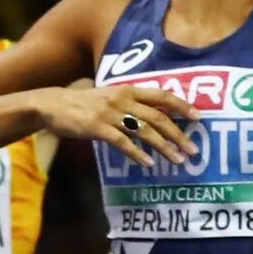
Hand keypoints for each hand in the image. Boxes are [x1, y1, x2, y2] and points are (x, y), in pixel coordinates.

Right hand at [32, 82, 197, 168]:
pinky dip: (137, 154)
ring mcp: (111, 114)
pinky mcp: (98, 128)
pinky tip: (148, 164)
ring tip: (177, 160)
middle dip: (178, 134)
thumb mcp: (110, 96)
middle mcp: (123, 99)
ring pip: (145, 131)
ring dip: (164, 147)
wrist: (54, 104)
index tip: (198, 118)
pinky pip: (123, 142)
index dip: (182, 106)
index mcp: (128, 89)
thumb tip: (154, 115)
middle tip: (193, 150)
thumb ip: (131, 103)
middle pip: (158, 117)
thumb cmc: (84, 103)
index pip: (162, 95)